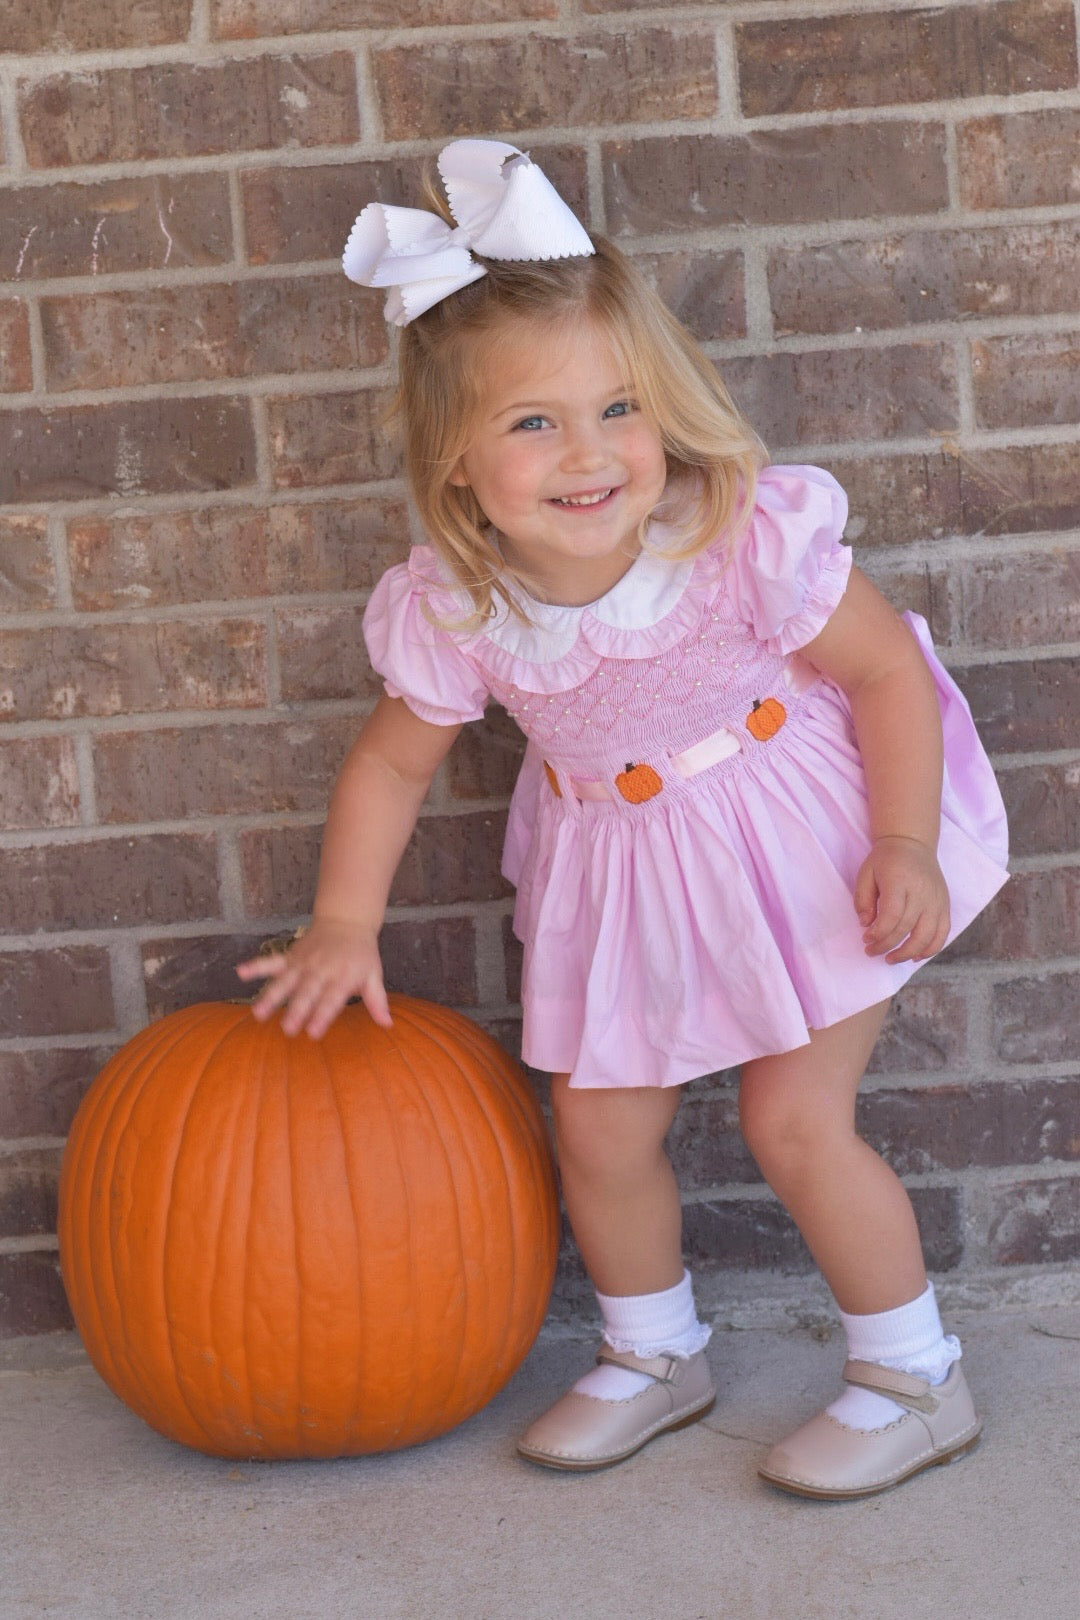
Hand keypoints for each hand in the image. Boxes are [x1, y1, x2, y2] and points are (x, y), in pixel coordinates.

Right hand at [235, 919, 391, 1038]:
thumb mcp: (374, 974)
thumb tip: (387, 1024)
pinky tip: (240, 972)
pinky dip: (256, 966)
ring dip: (271, 996)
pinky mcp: (290, 956)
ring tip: (258, 1013)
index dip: (323, 1015)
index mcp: (342, 977)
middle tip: (287, 1029)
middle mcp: (320, 970)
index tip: (313, 1032)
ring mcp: (302, 962)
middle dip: (296, 1010)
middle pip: (306, 992)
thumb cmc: (361, 953)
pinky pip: (271, 961)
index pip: (332, 999)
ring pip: (284, 981)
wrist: (346, 920)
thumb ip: (377, 1000)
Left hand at [853, 836, 950, 964]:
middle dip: (887, 945)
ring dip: (908, 953)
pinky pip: (942, 933)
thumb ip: (862, 899)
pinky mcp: (945, 906)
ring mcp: (937, 900)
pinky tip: (916, 956)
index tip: (866, 939)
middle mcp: (922, 892)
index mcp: (900, 882)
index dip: (878, 933)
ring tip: (891, 959)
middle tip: (871, 951)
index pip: (892, 916)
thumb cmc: (886, 860)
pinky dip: (931, 949)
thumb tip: (866, 924)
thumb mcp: (866, 873)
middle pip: (907, 928)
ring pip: (927, 936)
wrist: (913, 844)